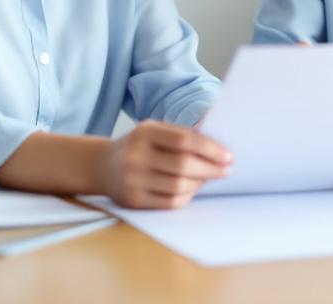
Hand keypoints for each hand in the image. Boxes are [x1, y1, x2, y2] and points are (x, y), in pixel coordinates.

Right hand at [103, 121, 232, 208]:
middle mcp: (136, 155)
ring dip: (200, 183)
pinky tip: (192, 189)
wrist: (103, 165)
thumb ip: (182, 134)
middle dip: (211, 169)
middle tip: (226, 170)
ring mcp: (133, 179)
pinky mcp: (133, 200)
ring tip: (208, 178)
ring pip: (179, 186)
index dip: (210, 149)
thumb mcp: (155, 131)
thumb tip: (218, 146)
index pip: (185, 141)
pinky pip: (170, 202)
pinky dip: (187, 196)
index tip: (229, 156)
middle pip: (184, 165)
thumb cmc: (139, 146)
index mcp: (145, 133)